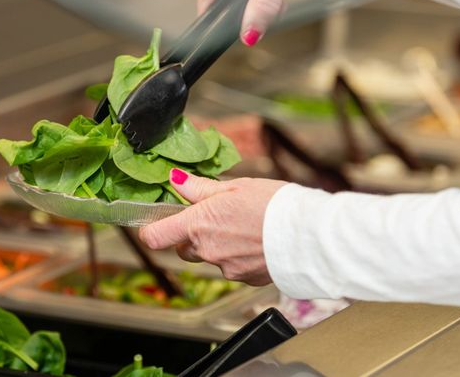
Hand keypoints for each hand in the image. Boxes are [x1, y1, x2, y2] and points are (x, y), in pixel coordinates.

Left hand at [139, 168, 285, 285]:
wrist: (309, 235)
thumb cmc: (274, 205)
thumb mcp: (235, 186)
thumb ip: (200, 188)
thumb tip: (176, 181)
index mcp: (199, 225)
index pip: (155, 237)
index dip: (150, 230)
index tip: (156, 223)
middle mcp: (207, 251)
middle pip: (184, 248)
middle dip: (192, 235)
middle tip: (215, 217)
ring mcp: (226, 268)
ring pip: (210, 258)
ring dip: (218, 245)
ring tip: (244, 227)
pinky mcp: (245, 279)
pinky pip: (232, 267)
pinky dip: (238, 256)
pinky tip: (256, 241)